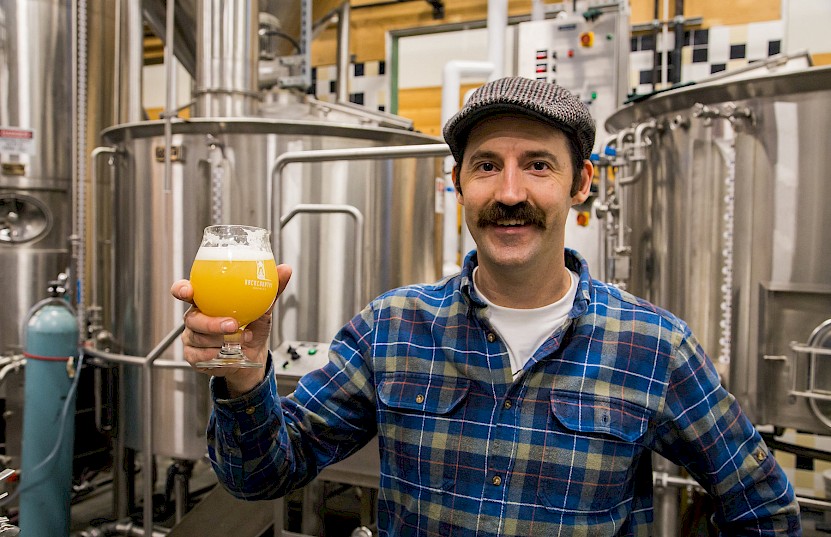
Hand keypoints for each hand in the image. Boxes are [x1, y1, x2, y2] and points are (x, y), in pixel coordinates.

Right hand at [171, 264, 292, 395]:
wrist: (254, 357)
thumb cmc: (253, 328)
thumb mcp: (263, 308)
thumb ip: (270, 289)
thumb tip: (285, 269)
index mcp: (206, 301)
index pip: (184, 290)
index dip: (181, 289)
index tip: (189, 291)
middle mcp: (195, 318)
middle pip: (191, 318)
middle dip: (211, 323)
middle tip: (232, 324)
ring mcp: (192, 337)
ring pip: (198, 337)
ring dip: (221, 340)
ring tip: (241, 339)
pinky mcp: (193, 356)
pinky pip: (198, 356)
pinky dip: (214, 354)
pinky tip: (227, 352)